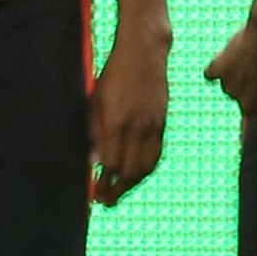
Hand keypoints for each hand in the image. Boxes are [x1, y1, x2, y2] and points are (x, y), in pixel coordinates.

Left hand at [89, 32, 168, 205]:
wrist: (144, 53)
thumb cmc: (113, 74)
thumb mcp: (95, 100)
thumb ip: (94, 132)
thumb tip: (94, 163)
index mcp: (115, 120)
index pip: (110, 164)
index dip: (103, 183)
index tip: (94, 194)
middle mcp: (136, 126)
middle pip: (129, 171)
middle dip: (117, 191)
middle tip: (105, 202)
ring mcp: (152, 126)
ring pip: (145, 167)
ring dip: (132, 185)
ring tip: (119, 193)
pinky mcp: (162, 123)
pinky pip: (156, 155)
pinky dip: (145, 171)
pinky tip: (136, 176)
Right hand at [205, 5, 256, 120]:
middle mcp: (250, 105)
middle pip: (247, 104)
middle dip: (251, 91)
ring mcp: (232, 88)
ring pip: (230, 87)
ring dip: (236, 77)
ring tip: (249, 56)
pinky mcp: (219, 70)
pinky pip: (211, 73)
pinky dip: (217, 66)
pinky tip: (225, 57)